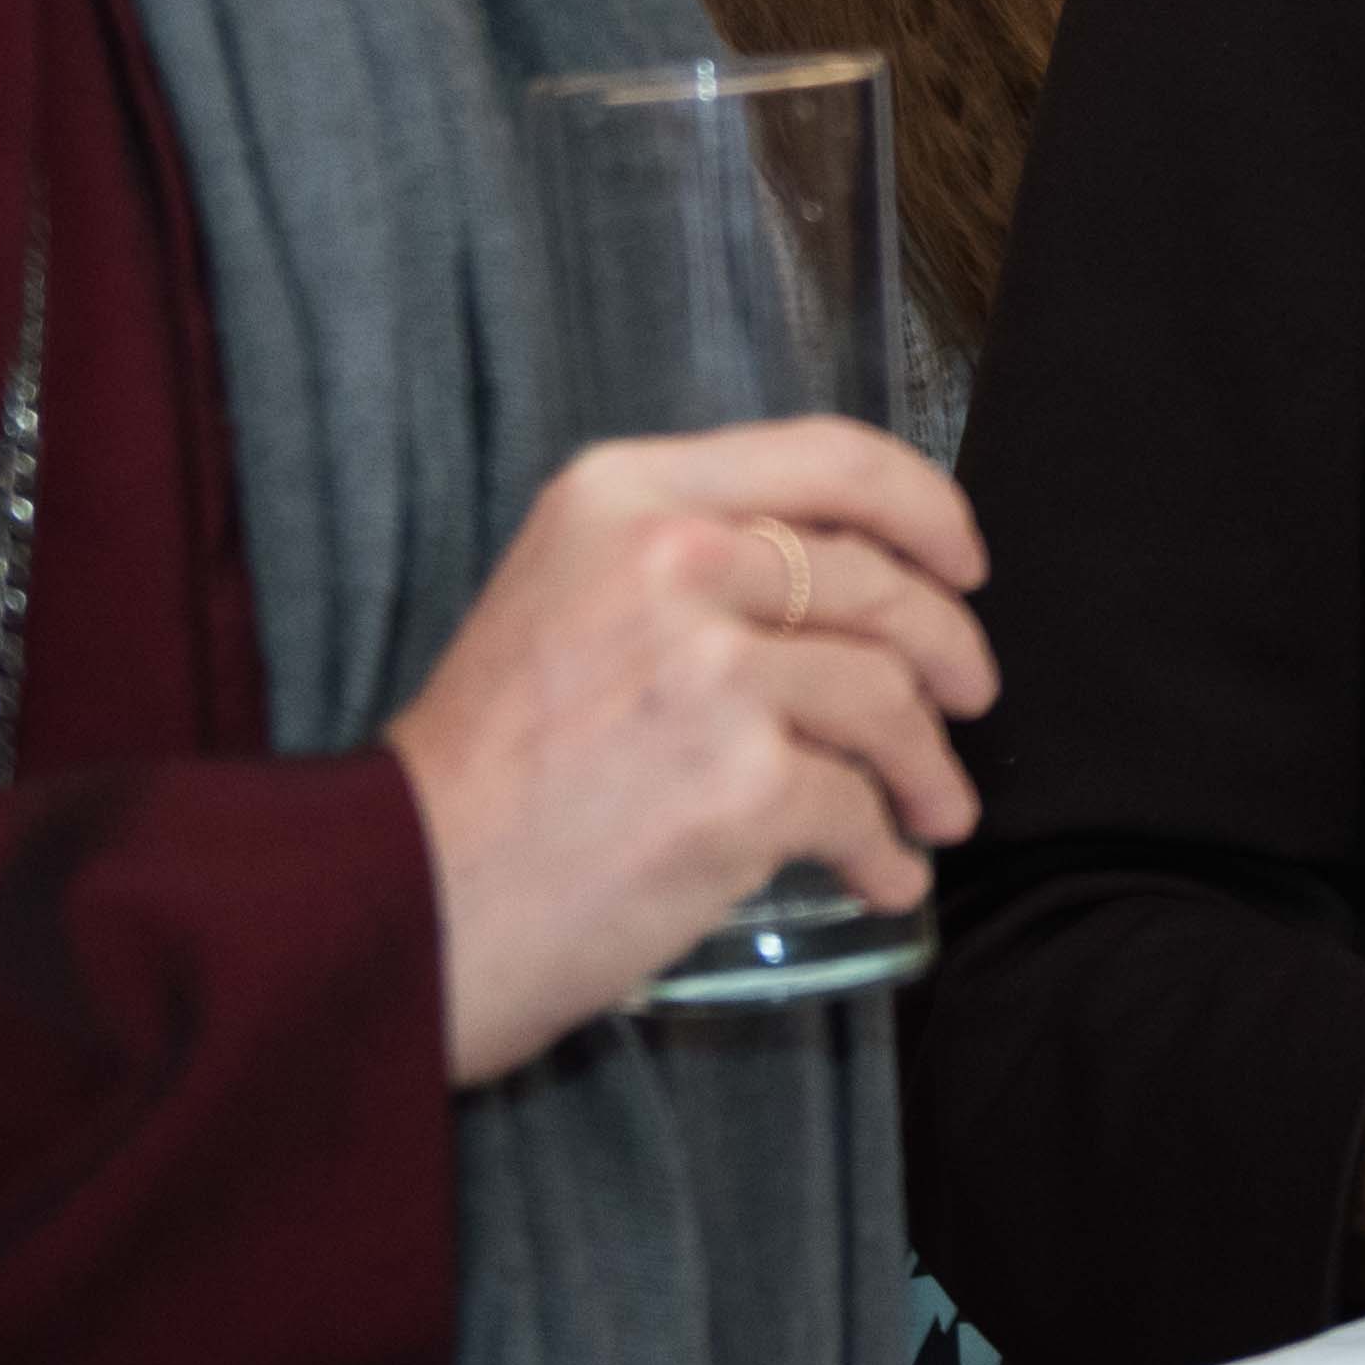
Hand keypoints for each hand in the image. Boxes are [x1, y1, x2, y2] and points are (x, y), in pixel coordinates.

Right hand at [381, 418, 992, 1083]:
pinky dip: (887, 847)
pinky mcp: (738, 786)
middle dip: (949, 648)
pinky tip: (886, 872)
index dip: (927, 506)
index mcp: (628, 496)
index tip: (965, 559)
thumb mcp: (562, 597)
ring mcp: (711, 673)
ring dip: (930, 763)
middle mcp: (673, 562)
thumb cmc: (479, 772)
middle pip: (880, 583)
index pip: (832, 458)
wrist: (396, 905)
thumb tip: (848, 575)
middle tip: (968, 698)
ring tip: (935, 808)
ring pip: (887, 697)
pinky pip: (859, 806)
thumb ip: (688, 560)